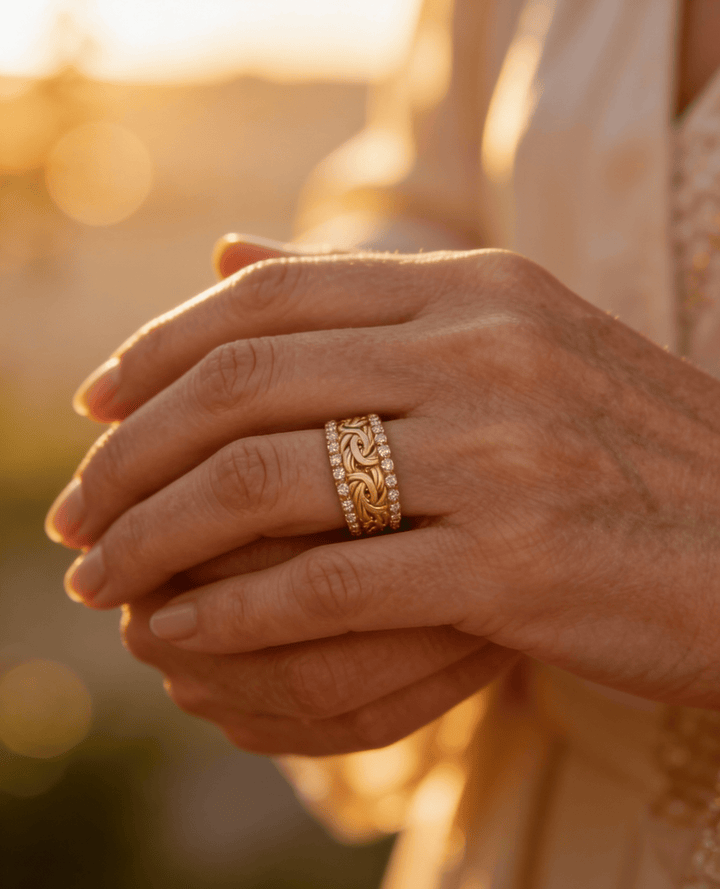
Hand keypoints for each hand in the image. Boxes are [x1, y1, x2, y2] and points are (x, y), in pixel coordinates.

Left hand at [47, 246, 719, 752]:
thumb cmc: (632, 452)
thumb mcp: (517, 341)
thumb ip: (370, 301)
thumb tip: (227, 258)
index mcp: (478, 291)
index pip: (272, 296)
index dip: (160, 348)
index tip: (96, 407)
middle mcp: (481, 353)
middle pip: (244, 384)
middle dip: (131, 453)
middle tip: (74, 514)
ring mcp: (497, 457)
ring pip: (263, 481)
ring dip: (156, 534)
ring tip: (101, 578)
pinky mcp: (510, 564)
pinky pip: (324, 580)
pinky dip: (230, 607)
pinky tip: (179, 629)